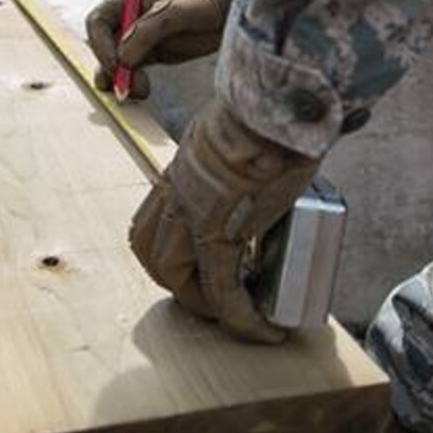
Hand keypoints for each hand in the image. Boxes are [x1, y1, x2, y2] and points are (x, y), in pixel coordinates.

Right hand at [84, 0, 242, 98]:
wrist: (225, 14)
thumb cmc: (201, 3)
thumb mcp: (175, 12)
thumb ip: (147, 31)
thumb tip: (122, 58)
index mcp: (125, 0)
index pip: (97, 23)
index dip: (100, 45)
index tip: (114, 65)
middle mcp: (125, 19)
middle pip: (103, 47)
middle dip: (110, 68)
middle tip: (124, 86)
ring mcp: (134, 38)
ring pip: (115, 64)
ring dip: (121, 80)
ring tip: (140, 90)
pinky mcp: (147, 55)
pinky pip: (130, 72)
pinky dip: (131, 83)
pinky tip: (142, 90)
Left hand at [130, 98, 320, 342]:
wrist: (279, 102)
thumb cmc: (275, 111)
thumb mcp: (244, 133)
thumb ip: (244, 154)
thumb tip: (272, 164)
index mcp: (185, 166)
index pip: (154, 218)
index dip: (171, 252)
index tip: (203, 266)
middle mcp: (179, 189)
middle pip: (153, 251)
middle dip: (179, 284)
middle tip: (218, 298)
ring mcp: (193, 210)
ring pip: (176, 275)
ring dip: (205, 304)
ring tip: (240, 316)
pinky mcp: (220, 231)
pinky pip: (222, 289)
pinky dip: (241, 317)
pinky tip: (265, 330)